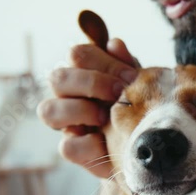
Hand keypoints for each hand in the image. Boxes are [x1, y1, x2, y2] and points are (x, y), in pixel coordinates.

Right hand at [38, 38, 137, 177]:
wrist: (147, 144)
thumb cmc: (138, 107)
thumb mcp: (137, 84)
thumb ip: (126, 65)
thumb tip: (114, 44)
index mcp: (84, 74)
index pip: (77, 55)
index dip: (100, 61)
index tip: (129, 76)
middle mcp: (69, 96)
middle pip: (57, 78)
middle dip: (89, 83)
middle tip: (116, 93)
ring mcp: (67, 124)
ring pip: (47, 111)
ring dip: (80, 111)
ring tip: (105, 117)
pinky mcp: (73, 150)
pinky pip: (66, 146)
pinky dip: (88, 144)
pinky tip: (107, 143)